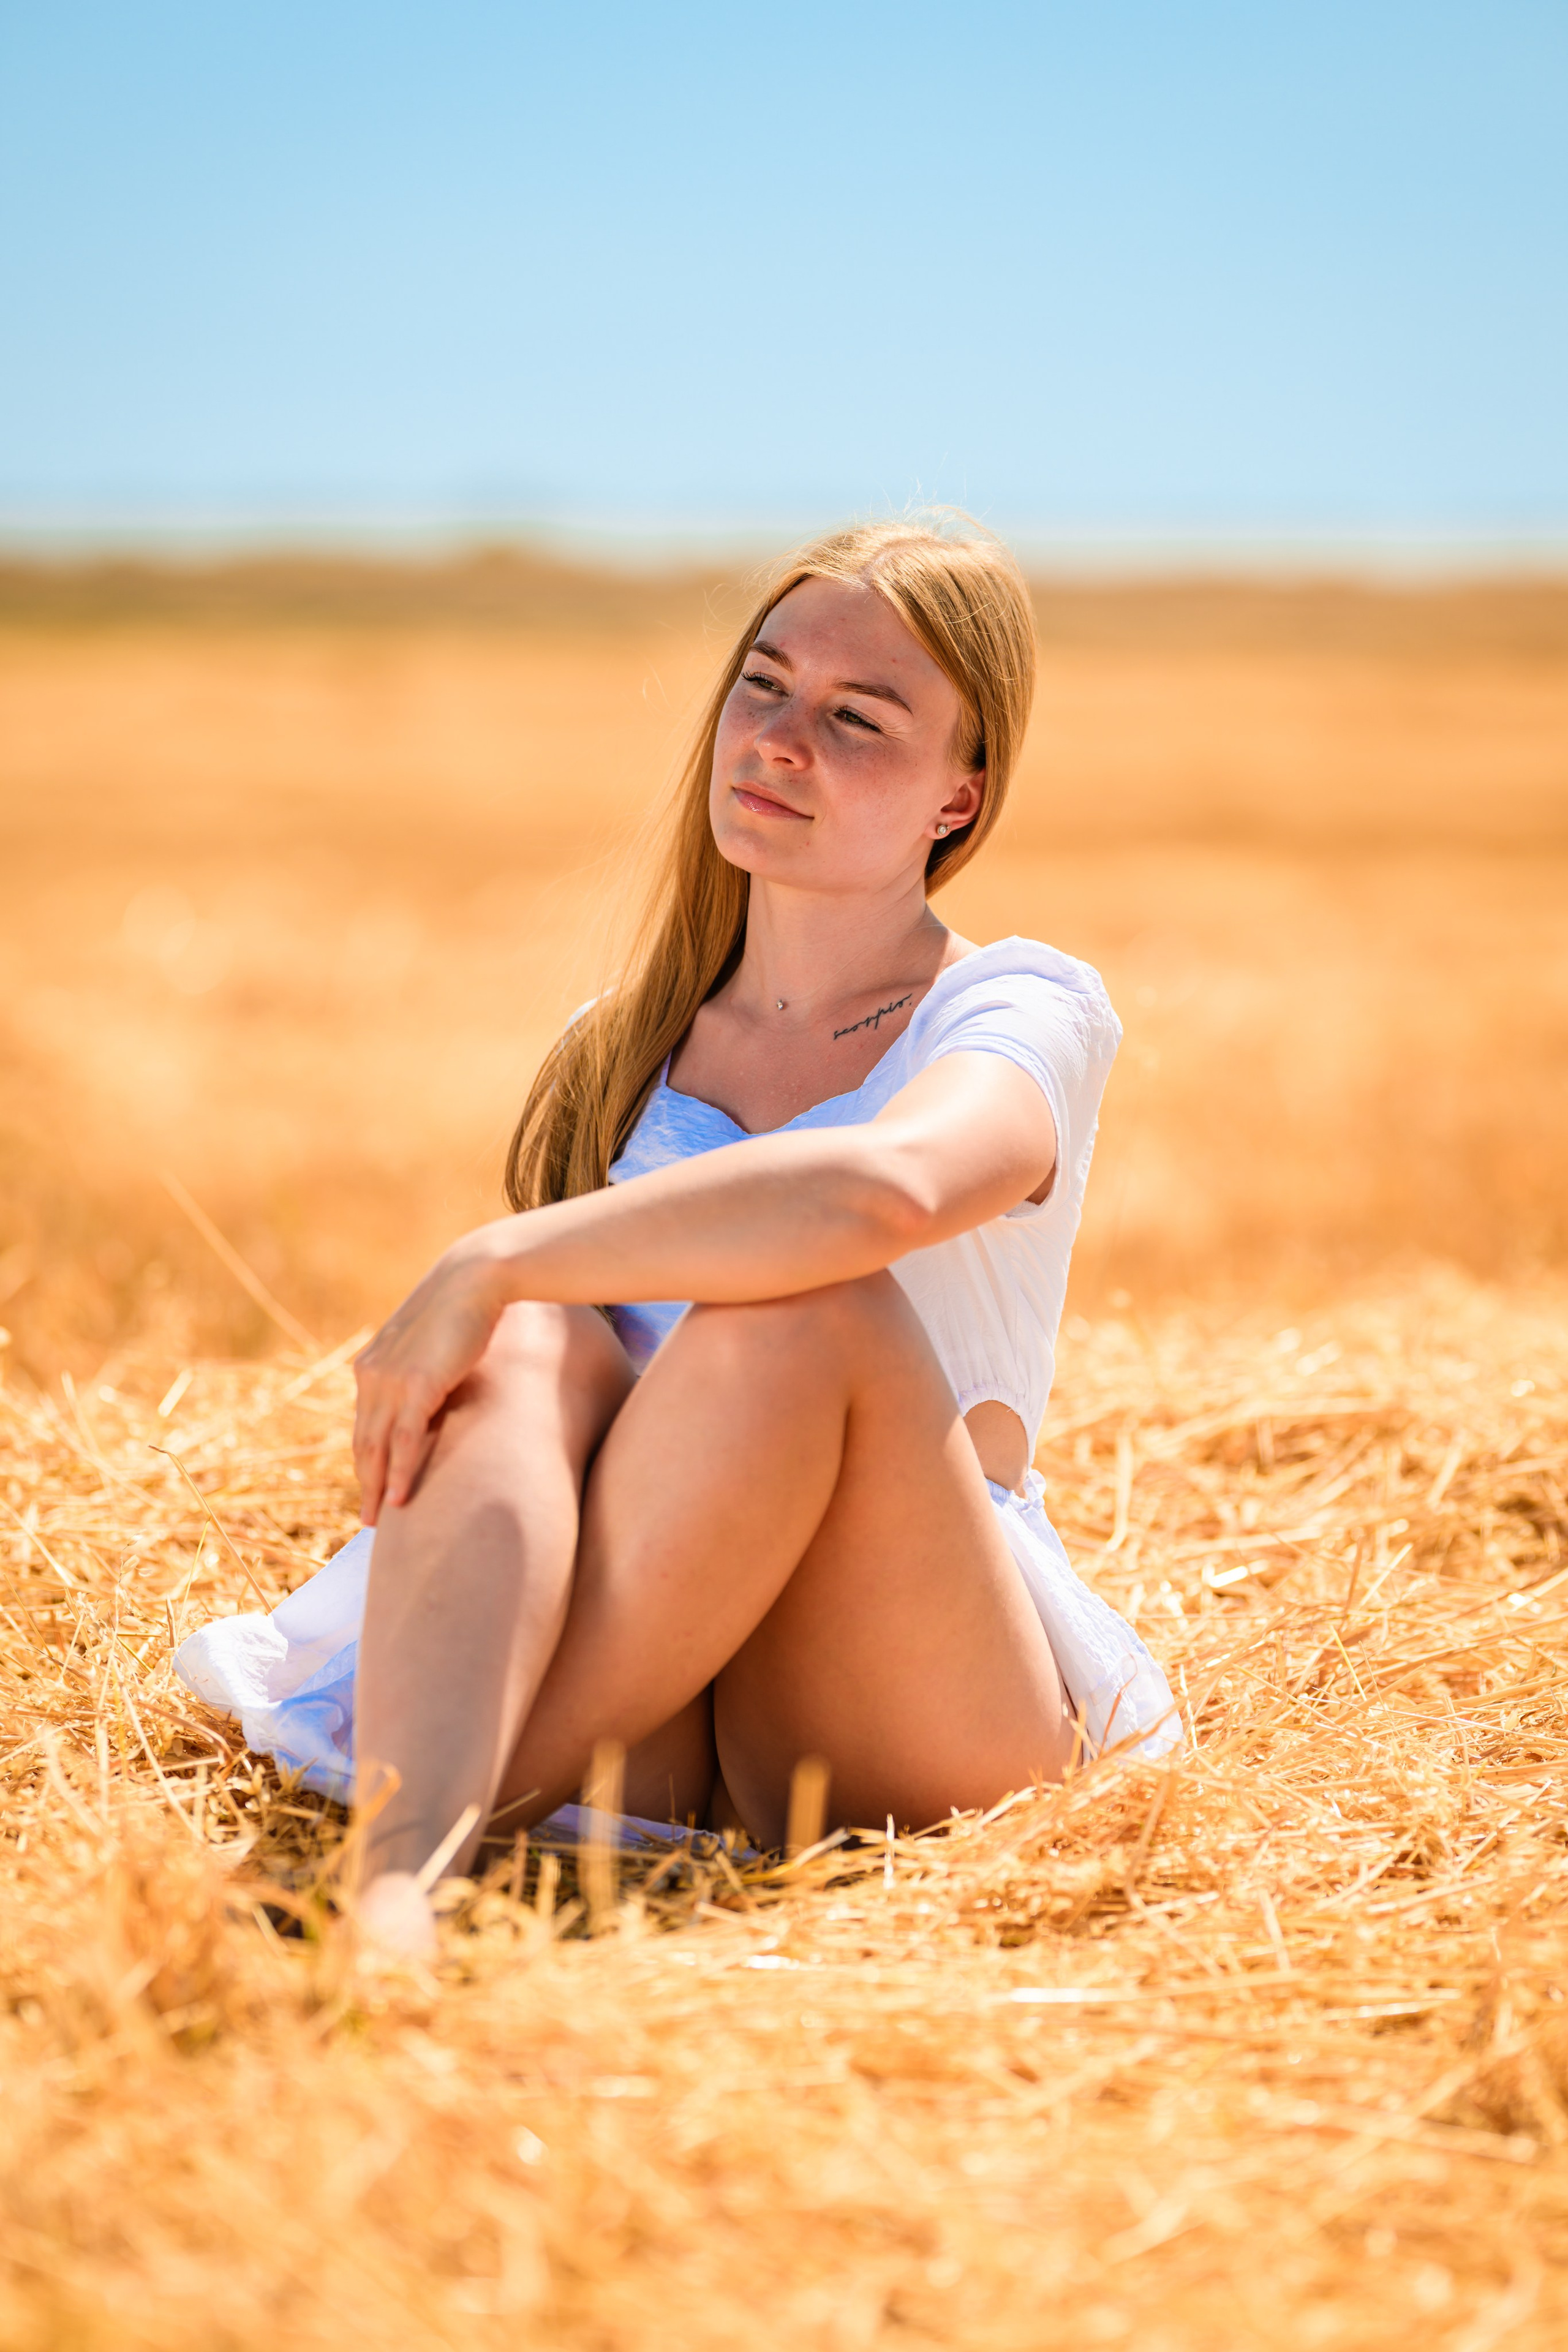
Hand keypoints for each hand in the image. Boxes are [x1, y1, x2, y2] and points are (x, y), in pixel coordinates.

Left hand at [352, 1236, 507, 1522]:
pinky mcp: (418, 1387)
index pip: (364, 1423)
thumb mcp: (430, 1343)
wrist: (476, 1277)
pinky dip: (400, 1474)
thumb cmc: (463, 1308)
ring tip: (377, 1521)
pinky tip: (400, 1500)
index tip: (372, 1485)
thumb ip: (421, 1369)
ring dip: (376, 1487)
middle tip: (368, 1518)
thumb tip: (434, 1391)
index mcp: (371, 1365)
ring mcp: (392, 1382)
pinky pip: (405, 1441)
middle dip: (365, 1482)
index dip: (367, 1458)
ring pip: (377, 1448)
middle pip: (364, 1442)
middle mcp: (372, 1376)